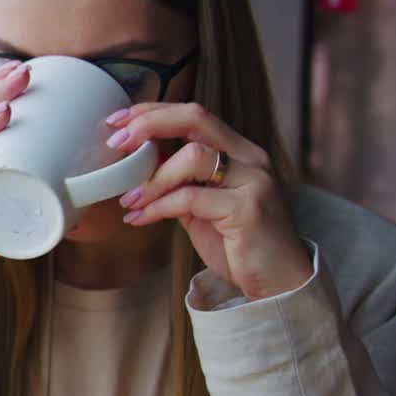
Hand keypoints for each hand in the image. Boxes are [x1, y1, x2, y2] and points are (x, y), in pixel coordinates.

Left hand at [106, 102, 312, 300]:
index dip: (153, 112)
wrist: (279, 283)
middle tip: (115, 143)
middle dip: (149, 124)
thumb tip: (137, 166)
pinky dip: (158, 206)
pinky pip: (190, 197)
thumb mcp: (202, 206)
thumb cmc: (239, 245)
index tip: (118, 121)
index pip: (194, 114)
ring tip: (128, 200)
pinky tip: (140, 218)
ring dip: (151, 178)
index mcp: (239, 151)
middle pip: (195, 118)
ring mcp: (253, 180)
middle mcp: (250, 158)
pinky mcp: (248, 209)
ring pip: (191, 157)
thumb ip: (178, 182)